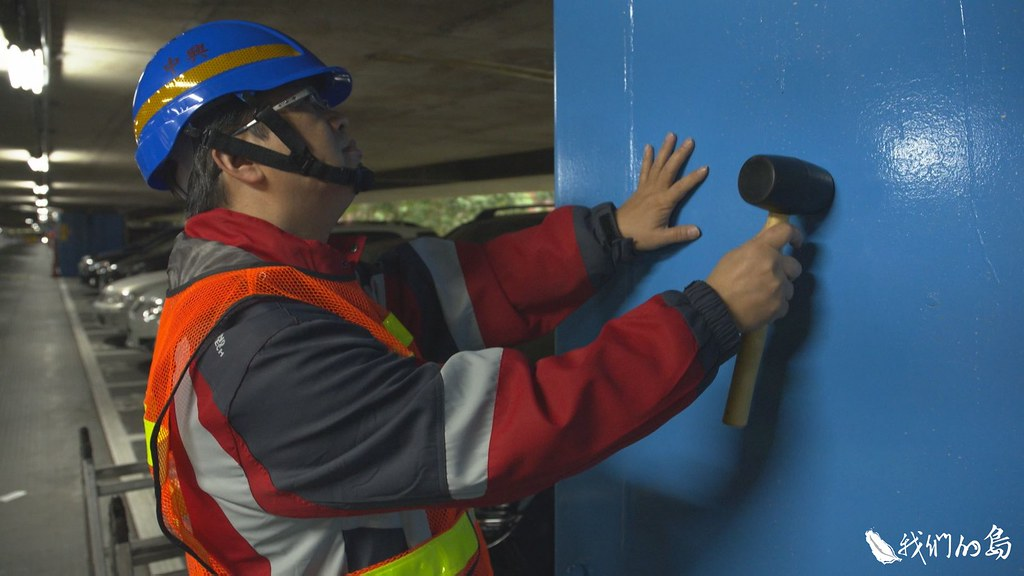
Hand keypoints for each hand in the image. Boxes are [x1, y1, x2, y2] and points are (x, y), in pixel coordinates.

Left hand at [616, 133, 707, 250]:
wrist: (615, 232)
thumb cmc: (639, 236)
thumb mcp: (660, 238)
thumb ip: (679, 234)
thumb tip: (698, 231)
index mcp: (664, 202)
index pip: (682, 187)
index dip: (694, 178)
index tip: (705, 168)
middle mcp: (656, 190)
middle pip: (670, 169)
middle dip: (680, 154)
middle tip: (689, 140)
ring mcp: (646, 187)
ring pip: (658, 165)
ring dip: (665, 150)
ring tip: (671, 135)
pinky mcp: (639, 188)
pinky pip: (644, 170)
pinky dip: (647, 158)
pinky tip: (648, 147)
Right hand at [706, 223, 803, 332]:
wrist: (715, 309)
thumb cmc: (722, 280)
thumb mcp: (734, 255)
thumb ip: (756, 247)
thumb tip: (771, 243)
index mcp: (761, 249)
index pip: (787, 232)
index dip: (795, 235)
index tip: (795, 242)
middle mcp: (774, 265)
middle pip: (795, 266)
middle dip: (785, 271)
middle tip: (768, 278)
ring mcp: (779, 287)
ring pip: (790, 287)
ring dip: (779, 290)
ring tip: (760, 295)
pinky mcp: (780, 306)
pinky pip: (785, 303)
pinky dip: (775, 305)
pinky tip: (761, 306)